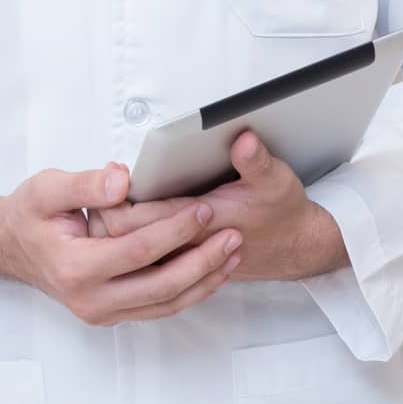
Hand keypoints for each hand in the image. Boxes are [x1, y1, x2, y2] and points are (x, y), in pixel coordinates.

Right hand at [0, 163, 243, 324]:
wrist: (9, 246)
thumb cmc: (29, 215)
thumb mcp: (48, 188)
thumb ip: (87, 184)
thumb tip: (122, 181)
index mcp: (75, 268)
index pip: (139, 251)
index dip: (174, 230)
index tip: (203, 208)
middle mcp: (90, 299)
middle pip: (161, 286)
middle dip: (202, 260)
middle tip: (233, 235)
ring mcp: (102, 312)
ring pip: (165, 304)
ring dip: (204, 280)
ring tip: (233, 253)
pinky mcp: (112, 314)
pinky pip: (159, 308)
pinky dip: (190, 292)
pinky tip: (212, 271)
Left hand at [88, 130, 348, 281]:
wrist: (296, 248)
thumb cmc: (282, 212)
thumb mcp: (276, 179)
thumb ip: (256, 160)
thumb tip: (243, 138)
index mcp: (202, 224)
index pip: (139, 222)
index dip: (117, 200)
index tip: (115, 174)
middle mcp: (187, 248)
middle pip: (123, 240)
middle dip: (106, 213)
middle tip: (107, 183)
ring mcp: (183, 261)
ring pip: (129, 254)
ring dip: (115, 231)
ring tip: (110, 201)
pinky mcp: (184, 265)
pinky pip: (143, 261)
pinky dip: (129, 243)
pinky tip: (127, 222)